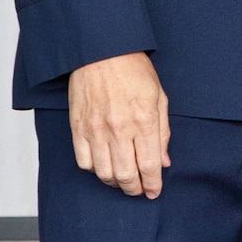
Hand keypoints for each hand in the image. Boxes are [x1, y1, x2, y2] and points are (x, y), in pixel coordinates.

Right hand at [68, 52, 170, 197]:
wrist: (100, 50)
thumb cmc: (133, 70)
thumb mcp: (159, 97)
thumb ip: (163, 132)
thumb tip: (163, 162)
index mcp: (143, 120)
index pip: (149, 166)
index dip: (153, 184)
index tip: (154, 191)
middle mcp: (118, 129)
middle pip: (126, 175)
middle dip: (135, 189)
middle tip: (140, 189)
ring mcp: (95, 130)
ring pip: (104, 173)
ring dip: (116, 182)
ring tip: (124, 179)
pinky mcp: (78, 127)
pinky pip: (84, 161)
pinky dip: (95, 170)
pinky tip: (104, 165)